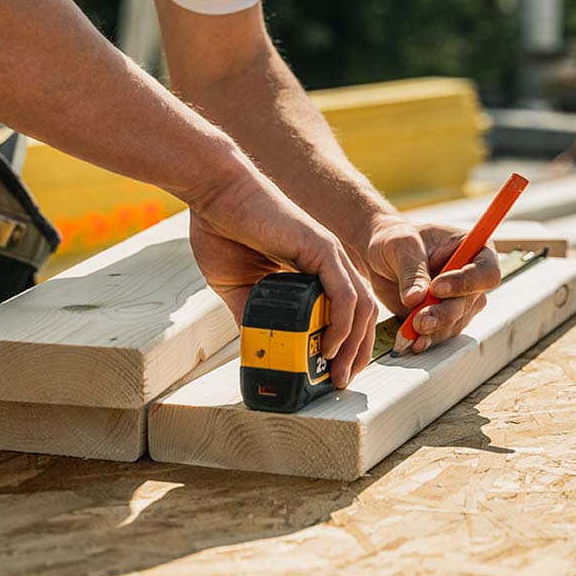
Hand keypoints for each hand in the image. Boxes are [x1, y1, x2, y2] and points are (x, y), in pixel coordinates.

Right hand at [188, 164, 377, 388]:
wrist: (214, 193)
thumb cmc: (223, 231)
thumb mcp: (238, 286)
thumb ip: (251, 313)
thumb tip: (257, 347)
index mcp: (313, 271)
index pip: (344, 314)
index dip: (344, 346)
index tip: (330, 374)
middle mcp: (329, 263)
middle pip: (361, 315)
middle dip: (356, 353)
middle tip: (339, 382)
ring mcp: (329, 254)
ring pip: (361, 308)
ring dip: (353, 345)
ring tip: (336, 373)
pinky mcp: (321, 247)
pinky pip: (345, 293)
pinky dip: (342, 323)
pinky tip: (330, 345)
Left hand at [364, 217, 501, 352]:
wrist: (383, 257)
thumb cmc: (398, 240)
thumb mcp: (402, 245)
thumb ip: (412, 271)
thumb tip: (416, 299)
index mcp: (474, 249)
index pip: (486, 272)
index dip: (466, 283)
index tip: (437, 288)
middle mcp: (473, 278)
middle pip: (471, 302)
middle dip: (446, 313)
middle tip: (421, 318)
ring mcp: (460, 301)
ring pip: (457, 321)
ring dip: (436, 328)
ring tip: (413, 329)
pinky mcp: (444, 318)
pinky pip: (442, 332)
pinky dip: (428, 337)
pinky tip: (414, 340)